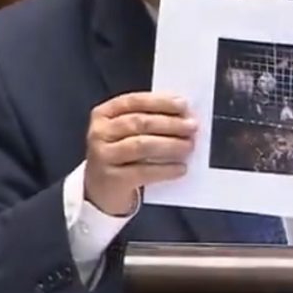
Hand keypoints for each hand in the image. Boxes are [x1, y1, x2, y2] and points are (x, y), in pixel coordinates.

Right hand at [84, 92, 197, 215]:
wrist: (101, 190)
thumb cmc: (121, 155)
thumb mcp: (126, 133)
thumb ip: (149, 120)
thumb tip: (184, 115)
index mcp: (104, 114)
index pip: (134, 101)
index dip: (160, 101)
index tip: (183, 104)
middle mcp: (100, 133)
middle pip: (139, 122)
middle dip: (170, 123)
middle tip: (192, 126)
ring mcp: (103, 156)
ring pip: (141, 145)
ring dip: (170, 144)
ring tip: (188, 146)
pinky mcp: (112, 179)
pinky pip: (144, 171)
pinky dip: (166, 169)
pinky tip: (181, 168)